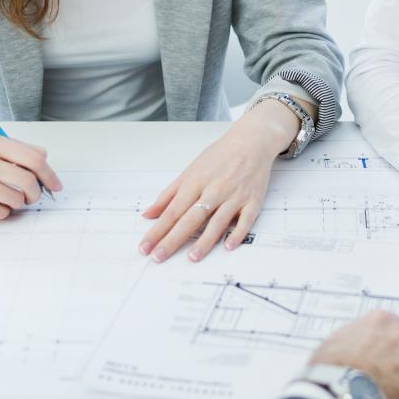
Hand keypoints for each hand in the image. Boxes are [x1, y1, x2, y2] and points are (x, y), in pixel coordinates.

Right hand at [0, 135, 60, 219]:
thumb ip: (19, 150)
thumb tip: (45, 159)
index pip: (33, 159)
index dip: (49, 175)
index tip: (56, 185)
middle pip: (27, 181)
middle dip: (36, 193)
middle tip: (33, 196)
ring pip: (16, 199)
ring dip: (18, 202)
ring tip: (7, 197)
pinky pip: (1, 212)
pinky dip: (3, 211)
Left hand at [138, 101, 296, 261]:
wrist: (251, 141)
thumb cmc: (220, 156)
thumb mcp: (190, 171)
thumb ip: (169, 194)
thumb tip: (149, 214)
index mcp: (195, 182)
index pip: (172, 211)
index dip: (157, 230)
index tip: (145, 246)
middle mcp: (214, 189)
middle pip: (190, 218)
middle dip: (173, 239)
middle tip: (158, 257)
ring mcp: (234, 196)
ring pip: (217, 222)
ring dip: (205, 241)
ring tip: (192, 257)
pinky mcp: (252, 201)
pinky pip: (245, 220)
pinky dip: (237, 233)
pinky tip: (228, 246)